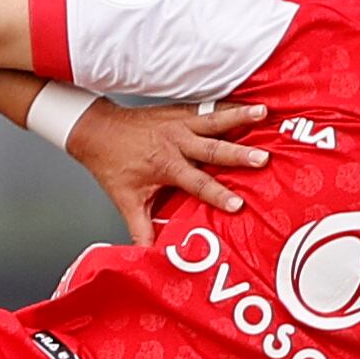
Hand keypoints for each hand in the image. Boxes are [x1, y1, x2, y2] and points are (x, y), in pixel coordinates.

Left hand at [66, 97, 268, 237]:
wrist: (96, 130)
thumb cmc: (112, 163)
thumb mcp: (126, 199)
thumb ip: (140, 228)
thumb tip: (148, 256)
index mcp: (165, 165)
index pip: (197, 184)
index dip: (217, 195)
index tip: (238, 205)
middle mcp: (175, 142)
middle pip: (212, 149)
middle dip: (238, 155)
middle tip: (262, 158)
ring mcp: (179, 123)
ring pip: (214, 120)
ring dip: (240, 117)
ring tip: (263, 114)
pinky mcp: (181, 111)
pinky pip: (209, 107)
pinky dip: (230, 105)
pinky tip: (249, 103)